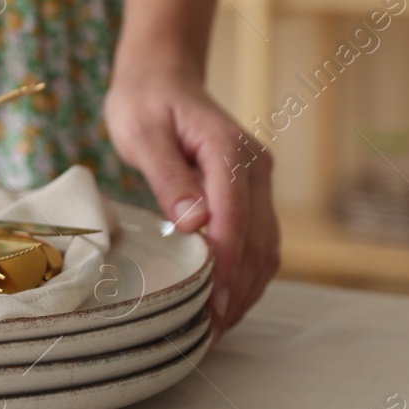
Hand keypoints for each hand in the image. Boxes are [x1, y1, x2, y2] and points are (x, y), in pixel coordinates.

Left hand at [105, 56, 279, 335]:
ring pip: (266, 246)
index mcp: (229, 152)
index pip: (235, 220)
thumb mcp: (142, 133)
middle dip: (238, 290)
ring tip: (218, 327)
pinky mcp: (252, 193)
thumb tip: (196, 222)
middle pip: (258, 241)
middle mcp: (255, 168)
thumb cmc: (146, 102)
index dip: (225, 268)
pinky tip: (226, 300)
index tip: (210, 306)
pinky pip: (259, 240)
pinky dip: (247, 274)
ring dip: (246, 289)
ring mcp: (258, 181)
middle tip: (210, 333)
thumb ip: (168, 177)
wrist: (164, 76)